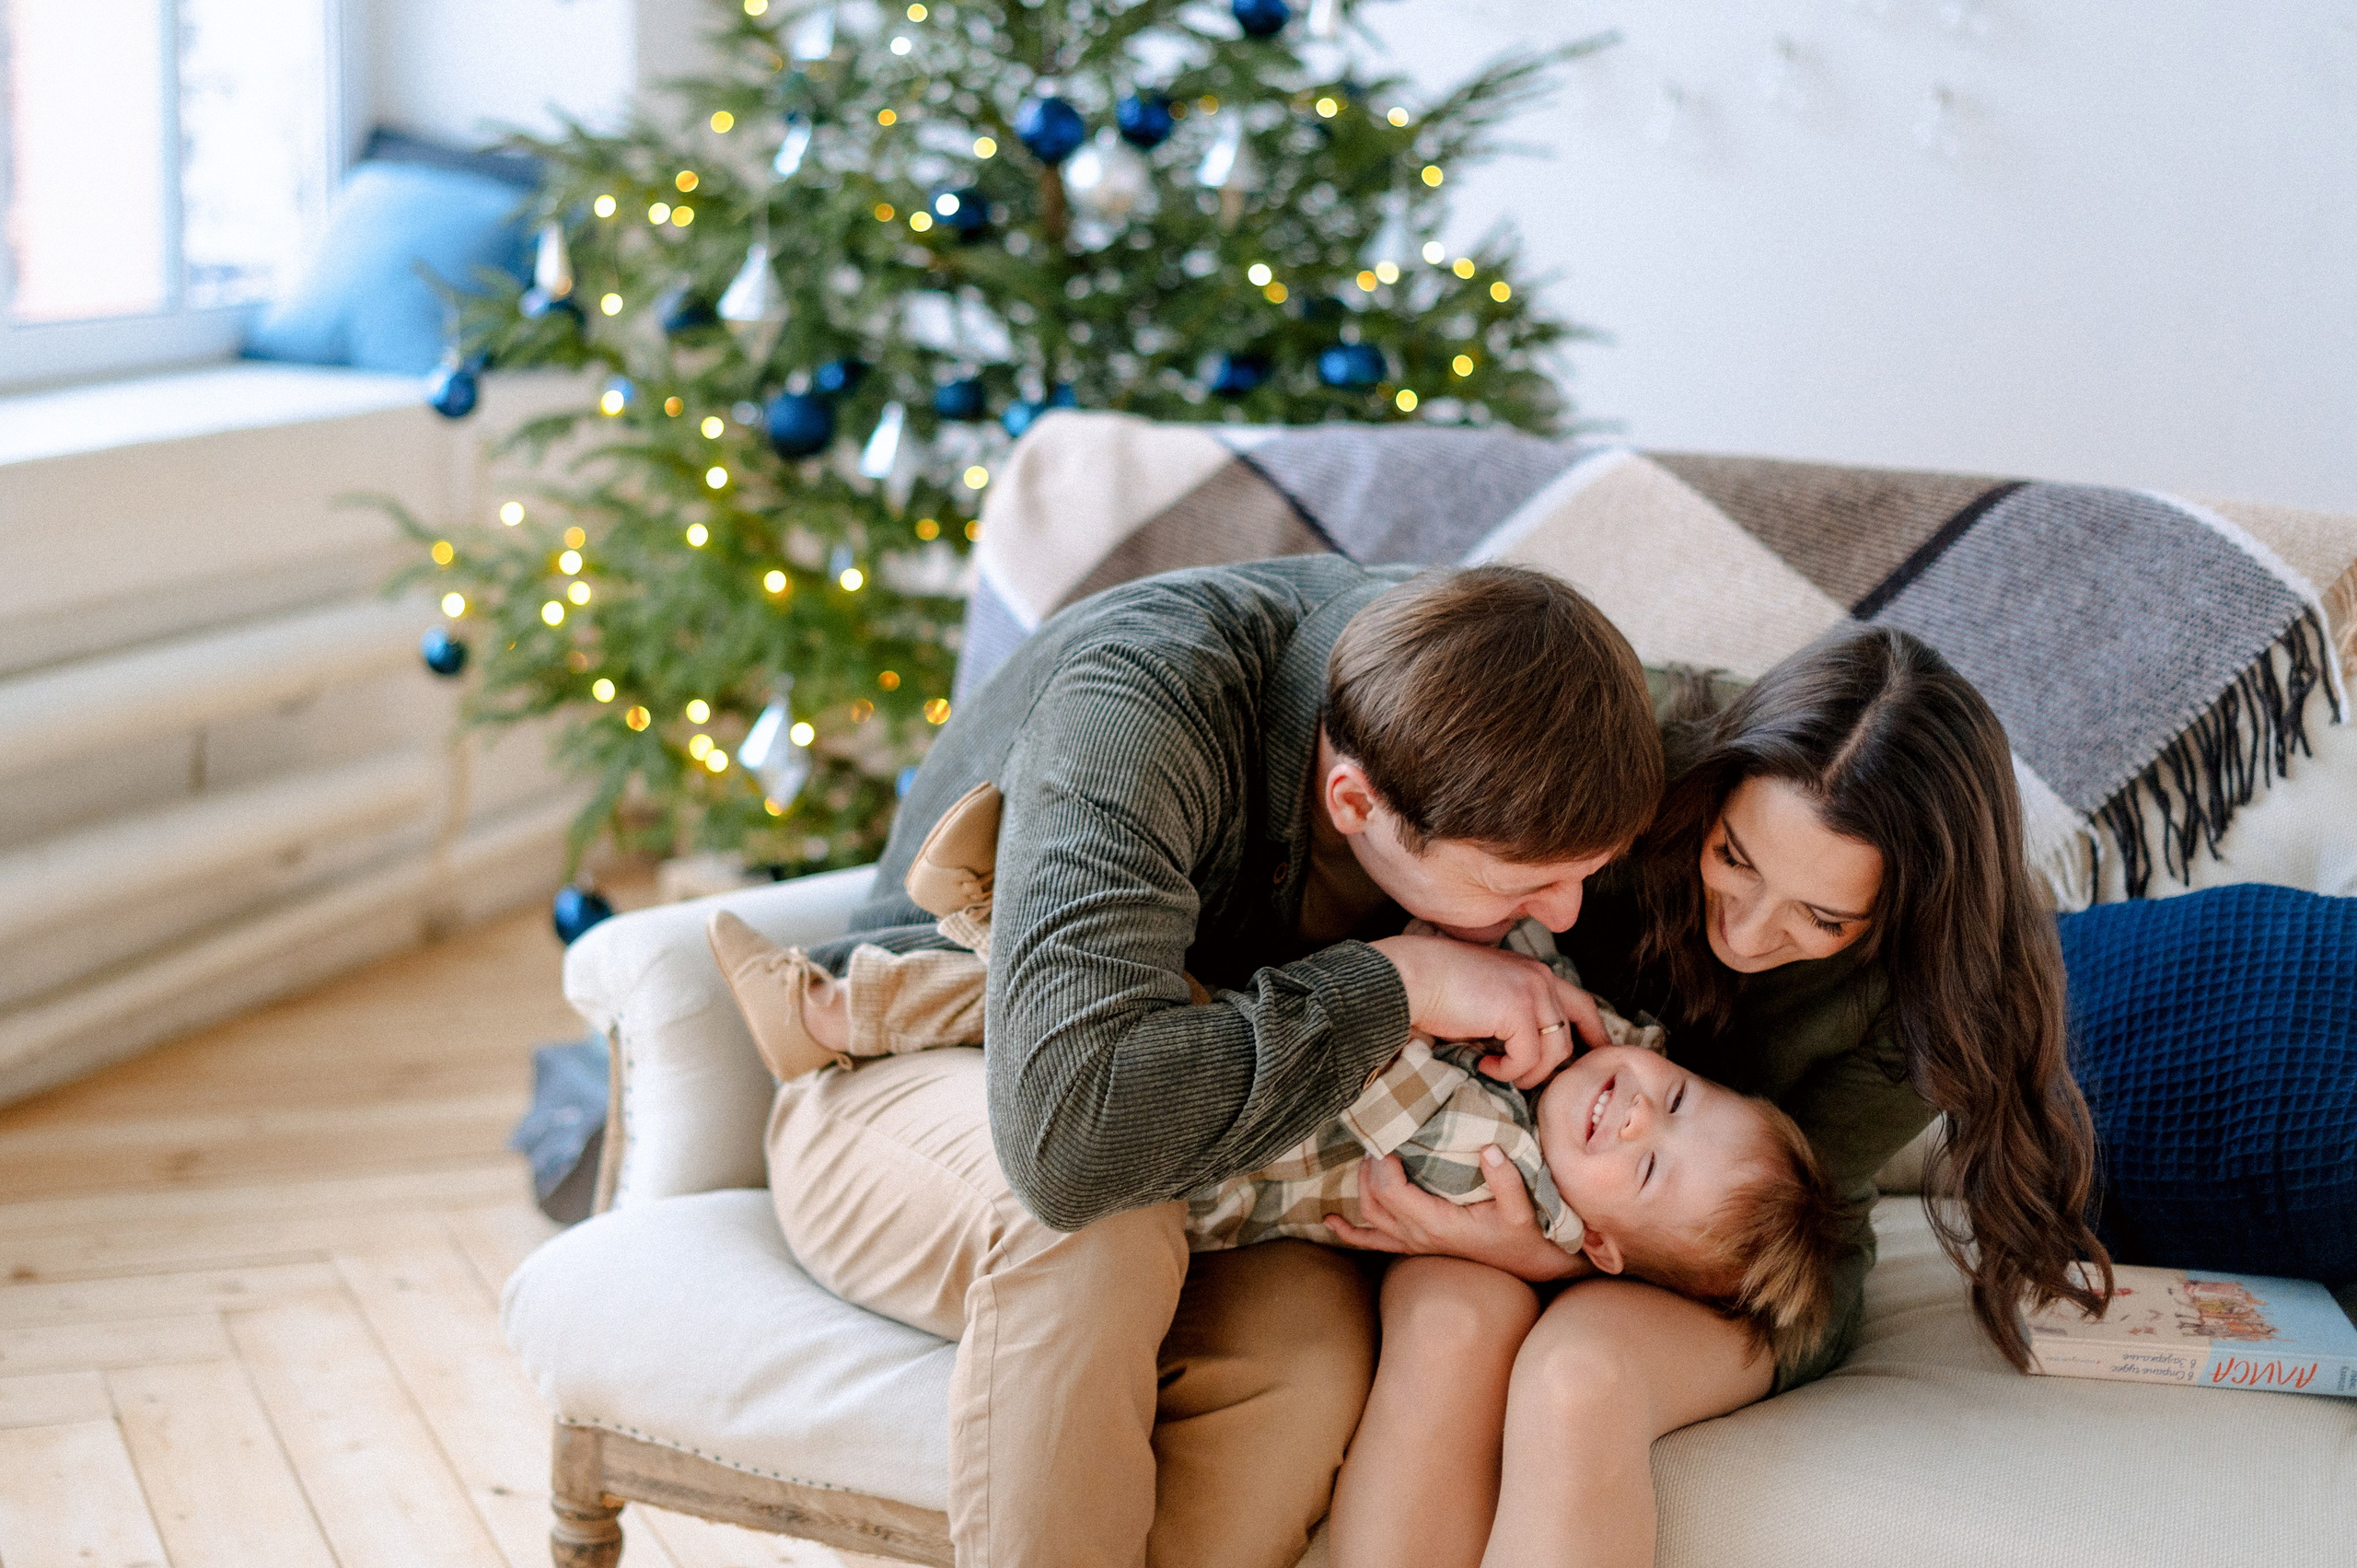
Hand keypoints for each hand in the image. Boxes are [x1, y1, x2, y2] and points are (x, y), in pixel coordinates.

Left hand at [1325, 1150, 1588, 1281]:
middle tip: (1379, 1137)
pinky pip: (1372, 1243)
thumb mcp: (1523, 1209)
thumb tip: (1488, 1147)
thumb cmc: (1524, 1235)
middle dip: (1370, 1167)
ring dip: (1361, 1185)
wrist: (1526, 1264)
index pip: (1392, 1192)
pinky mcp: (1415, 1246)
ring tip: (1369, 1158)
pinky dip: (1349, 1233)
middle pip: (1374, 1200)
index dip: (1383, 1164)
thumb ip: (1507, 1180)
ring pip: (1369, 1216)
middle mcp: (1418, 1236)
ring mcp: (1413, 1244)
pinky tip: (1329, 1221)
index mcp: (1437, 1224)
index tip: (1390, 1137)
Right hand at [1370, 933, 1608, 1087]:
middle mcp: (1541, 977)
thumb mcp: (1487, 999)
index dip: (1595, 1035)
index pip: (1582, 1005)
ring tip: (1496, 1070)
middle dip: (1561, 1066)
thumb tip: (1530, 1056)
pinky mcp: (1518, 1010)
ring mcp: (1533, 991)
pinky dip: (1507, 1071)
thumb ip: (1513, 1016)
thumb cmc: (1436, 990)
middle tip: (1541, 1087)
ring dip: (1526, 1073)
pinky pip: (1528, 1059)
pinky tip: (1484, 1065)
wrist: (1409, 979)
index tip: (1596, 1060)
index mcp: (1535, 972)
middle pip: (1571, 1034)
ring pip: (1554, 1053)